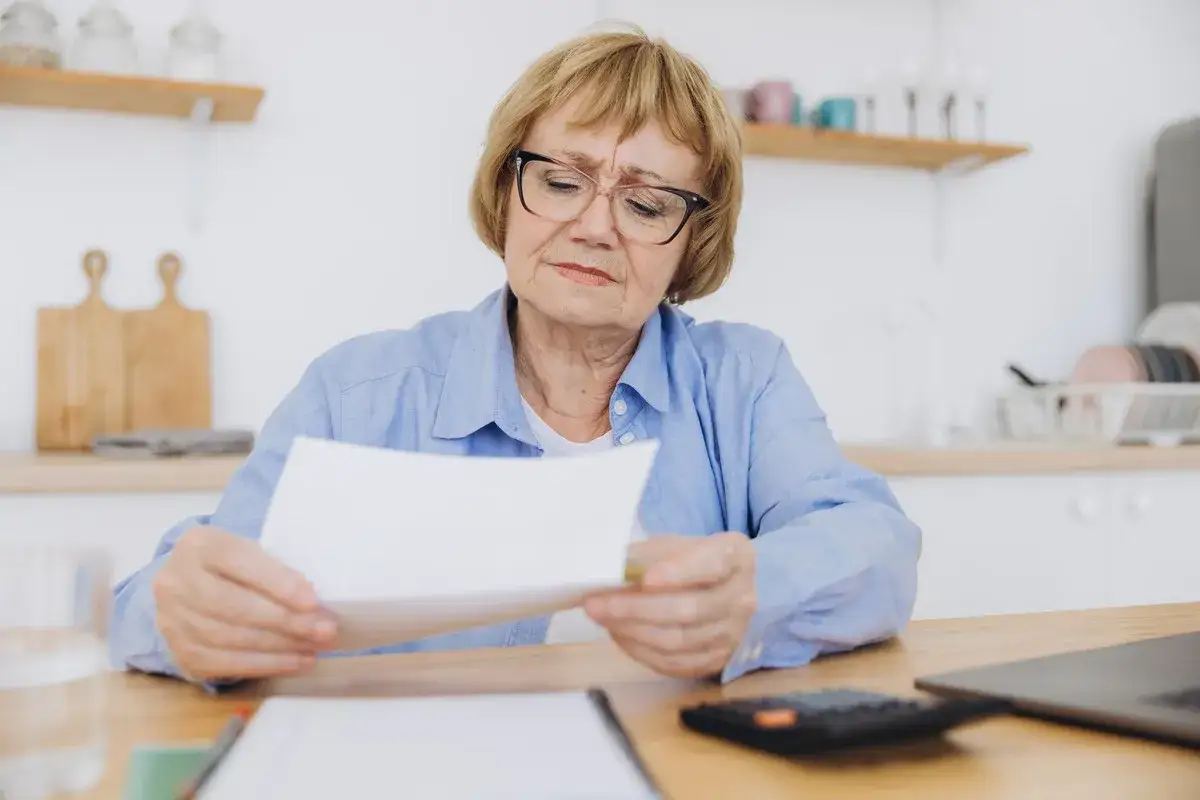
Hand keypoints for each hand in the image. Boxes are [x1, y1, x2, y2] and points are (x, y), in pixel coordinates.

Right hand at [152, 526, 337, 680]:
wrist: (188, 588)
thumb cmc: (233, 567)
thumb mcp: (249, 552)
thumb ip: (274, 568)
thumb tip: (312, 603)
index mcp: (198, 545)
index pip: (238, 560)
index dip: (276, 582)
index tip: (312, 601)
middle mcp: (176, 582)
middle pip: (233, 605)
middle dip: (285, 621)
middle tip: (324, 630)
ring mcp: (173, 620)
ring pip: (230, 638)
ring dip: (280, 646)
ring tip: (315, 647)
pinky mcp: (180, 652)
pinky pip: (225, 664)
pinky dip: (265, 665)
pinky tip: (294, 662)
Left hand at [583, 532, 755, 678]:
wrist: (717, 589)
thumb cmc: (690, 560)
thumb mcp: (672, 545)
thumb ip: (646, 554)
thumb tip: (607, 570)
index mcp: (736, 556)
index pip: (713, 563)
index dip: (680, 572)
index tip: (647, 578)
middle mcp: (743, 597)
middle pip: (689, 609)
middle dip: (636, 608)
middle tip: (596, 604)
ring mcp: (733, 633)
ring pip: (678, 641)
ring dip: (632, 632)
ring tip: (602, 618)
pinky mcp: (717, 660)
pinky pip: (675, 663)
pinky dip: (641, 651)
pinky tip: (620, 635)